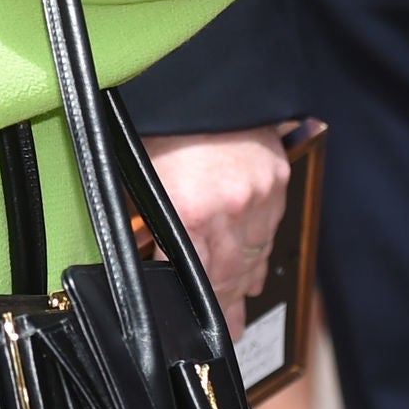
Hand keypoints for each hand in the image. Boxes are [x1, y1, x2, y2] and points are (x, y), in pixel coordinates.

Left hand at [146, 130, 289, 336]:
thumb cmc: (161, 114)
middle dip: (221, 305)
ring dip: (241, 285)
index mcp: (187, 207)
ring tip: (236, 314)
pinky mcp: (276, 183)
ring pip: (252, 256)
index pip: (188, 270)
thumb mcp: (132, 163)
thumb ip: (136, 208)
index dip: (182, 295)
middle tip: (225, 332)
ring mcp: (258, 198)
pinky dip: (258, 254)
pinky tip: (251, 272)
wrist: (205, 76)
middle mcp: (229, 209)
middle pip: (225, 272)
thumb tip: (134, 243)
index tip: (181, 320)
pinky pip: (269, 232)